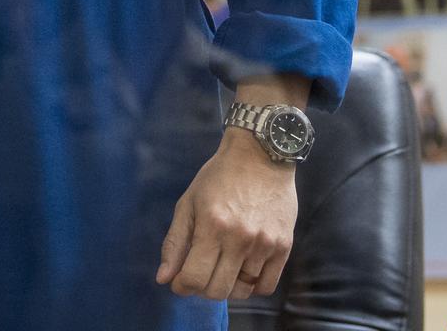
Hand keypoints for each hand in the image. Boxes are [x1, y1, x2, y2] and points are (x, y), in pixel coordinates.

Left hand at [155, 130, 297, 300]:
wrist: (260, 155)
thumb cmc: (219, 177)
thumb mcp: (189, 202)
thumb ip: (174, 242)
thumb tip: (162, 279)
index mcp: (212, 225)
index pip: (194, 278)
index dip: (182, 286)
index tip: (180, 281)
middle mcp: (239, 238)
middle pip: (217, 290)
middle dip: (202, 288)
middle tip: (201, 272)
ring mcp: (264, 244)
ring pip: (242, 291)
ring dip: (227, 285)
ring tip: (222, 267)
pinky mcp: (283, 246)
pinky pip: (266, 287)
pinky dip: (252, 286)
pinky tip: (243, 270)